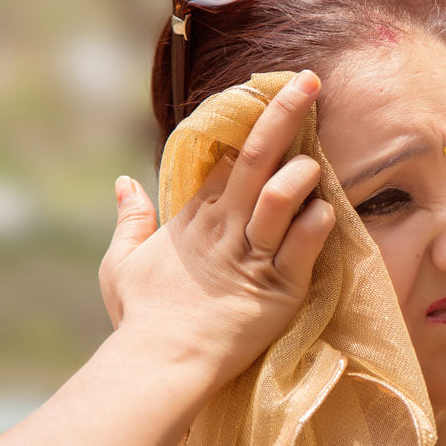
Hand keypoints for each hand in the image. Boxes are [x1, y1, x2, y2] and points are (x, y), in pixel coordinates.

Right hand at [98, 70, 333, 389]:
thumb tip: (122, 182)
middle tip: (309, 81)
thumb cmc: (142, 318)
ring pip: (281, 196)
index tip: (274, 97)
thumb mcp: (121, 264)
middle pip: (256, 159)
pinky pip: (306, 245)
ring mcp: (253, 256)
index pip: (227, 158)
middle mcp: (225, 228)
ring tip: (314, 165)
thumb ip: (129, 220)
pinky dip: (318, 222)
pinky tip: (324, 211)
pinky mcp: (280, 288)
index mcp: (193, 218)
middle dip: (284, 116)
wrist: (160, 364)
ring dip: (302, 174)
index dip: (252, 126)